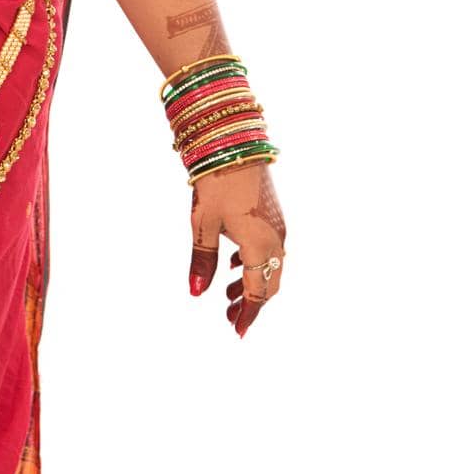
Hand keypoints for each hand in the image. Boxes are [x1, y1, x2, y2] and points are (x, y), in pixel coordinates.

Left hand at [187, 158, 286, 338]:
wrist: (234, 141)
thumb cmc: (216, 181)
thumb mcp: (203, 224)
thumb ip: (202, 261)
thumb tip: (197, 293)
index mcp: (260, 246)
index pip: (256, 293)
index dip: (247, 315)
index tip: (237, 332)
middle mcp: (276, 239)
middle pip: (269, 283)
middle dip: (250, 303)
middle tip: (228, 316)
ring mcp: (277, 225)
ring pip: (271, 266)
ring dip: (251, 282)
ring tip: (226, 293)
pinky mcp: (273, 213)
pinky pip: (270, 248)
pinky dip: (254, 262)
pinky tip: (234, 262)